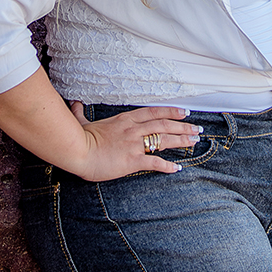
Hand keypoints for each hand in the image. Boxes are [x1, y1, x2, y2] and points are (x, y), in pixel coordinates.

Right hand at [67, 102, 201, 181]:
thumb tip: (74, 103)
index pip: (153, 112)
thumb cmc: (78, 137)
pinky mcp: (132, 160)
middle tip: (197, 128)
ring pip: (164, 140)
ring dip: (181, 140)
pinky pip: (155, 163)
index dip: (171, 111)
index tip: (184, 112)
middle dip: (183, 126)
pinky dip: (168, 166)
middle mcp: (133, 129)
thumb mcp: (81, 121)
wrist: (77, 151)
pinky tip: (177, 168)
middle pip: (164, 125)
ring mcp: (134, 144)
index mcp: (124, 119)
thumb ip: (80, 112)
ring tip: (194, 141)